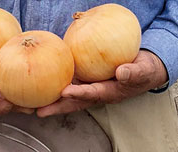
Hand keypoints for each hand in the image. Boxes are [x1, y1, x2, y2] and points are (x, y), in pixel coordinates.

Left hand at [35, 50, 168, 117]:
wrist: (145, 67)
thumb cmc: (145, 69)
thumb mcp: (144, 70)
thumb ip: (134, 72)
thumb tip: (121, 72)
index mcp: (111, 91)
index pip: (93, 93)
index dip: (80, 93)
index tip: (66, 92)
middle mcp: (98, 92)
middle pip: (75, 102)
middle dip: (57, 107)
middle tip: (39, 111)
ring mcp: (92, 86)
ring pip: (69, 94)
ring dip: (52, 99)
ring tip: (32, 102)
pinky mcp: (88, 77)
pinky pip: (70, 80)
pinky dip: (57, 81)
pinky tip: (42, 77)